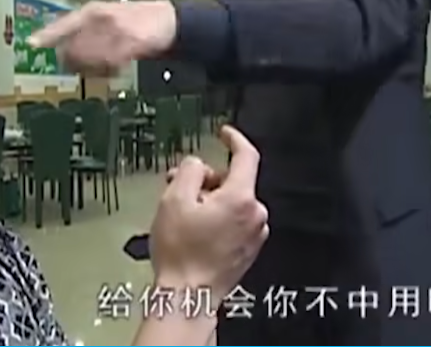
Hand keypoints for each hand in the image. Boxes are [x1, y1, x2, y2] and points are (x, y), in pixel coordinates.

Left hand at [27, 0, 176, 74]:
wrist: (169, 20)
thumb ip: (85, 29)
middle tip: (79, 68)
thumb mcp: (108, 15)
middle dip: (73, 62)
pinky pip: (111, 63)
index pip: (63, 23)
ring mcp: (116, 29)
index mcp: (92, 10)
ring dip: (92, 69)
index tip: (31, 44)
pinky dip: (109, 70)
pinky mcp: (131, 42)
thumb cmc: (137, 20)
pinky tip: (116, 69)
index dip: (47, 34)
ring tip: (100, 69)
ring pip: (91, 57)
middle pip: (74, 47)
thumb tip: (62, 49)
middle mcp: (101, 17)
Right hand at [149, 126, 267, 301]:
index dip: (234, 139)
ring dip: (210, 199)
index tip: (223, 133)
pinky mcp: (249, 250)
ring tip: (181, 213)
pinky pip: (235, 221)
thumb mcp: (174, 199)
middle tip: (176, 184)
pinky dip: (217, 217)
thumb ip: (190, 170)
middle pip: (233, 181)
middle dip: (205, 179)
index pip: (247, 156)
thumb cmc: (181, 253)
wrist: (188, 298)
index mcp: (241, 198)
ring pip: (233, 202)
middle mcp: (255, 215)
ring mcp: (255, 234)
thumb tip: (198, 166)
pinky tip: (195, 229)